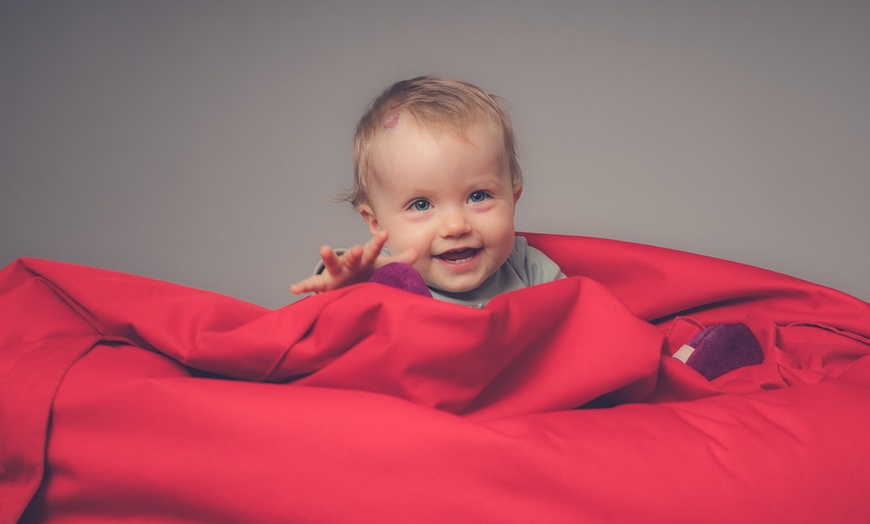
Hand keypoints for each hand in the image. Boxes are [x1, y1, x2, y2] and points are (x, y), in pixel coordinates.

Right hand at [290, 230, 417, 293]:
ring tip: (324, 249)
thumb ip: (399, 262)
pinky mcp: (325, 285)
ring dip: (328, 257)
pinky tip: (294, 289)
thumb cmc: (368, 274)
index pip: (373, 251)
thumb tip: (416, 251)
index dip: (378, 243)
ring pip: (332, 265)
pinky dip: (304, 286)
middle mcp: (350, 263)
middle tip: (358, 249)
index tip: (385, 233)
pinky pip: (313, 285)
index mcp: (365, 259)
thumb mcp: (383, 269)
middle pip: (352, 256)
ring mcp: (336, 273)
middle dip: (354, 253)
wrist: (349, 284)